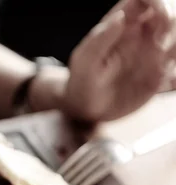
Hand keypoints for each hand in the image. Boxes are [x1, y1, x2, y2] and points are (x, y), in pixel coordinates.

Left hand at [63, 0, 175, 121]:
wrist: (86, 110)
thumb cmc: (81, 82)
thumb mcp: (85, 62)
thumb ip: (100, 39)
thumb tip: (119, 17)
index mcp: (122, 27)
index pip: (143, 1)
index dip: (155, 1)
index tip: (156, 14)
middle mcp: (141, 37)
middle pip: (168, 17)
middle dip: (169, 24)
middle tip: (158, 44)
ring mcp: (152, 56)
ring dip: (175, 49)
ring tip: (160, 66)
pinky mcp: (160, 76)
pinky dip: (175, 75)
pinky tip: (164, 82)